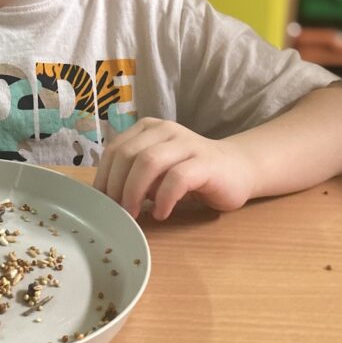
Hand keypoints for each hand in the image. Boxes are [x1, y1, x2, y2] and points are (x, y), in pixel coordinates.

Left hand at [93, 118, 253, 219]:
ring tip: (134, 214)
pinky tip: (162, 213)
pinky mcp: (205, 163)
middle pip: (128, 155)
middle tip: (118, 211)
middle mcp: (165, 130)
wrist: (238, 169)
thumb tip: (107, 197)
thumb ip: (134, 174)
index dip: (104, 177)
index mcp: (148, 128)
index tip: (103, 202)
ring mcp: (186, 144)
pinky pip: (177, 179)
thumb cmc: (191, 172)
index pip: (115, 149)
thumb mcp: (157, 170)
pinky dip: (163, 199)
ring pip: (148, 162)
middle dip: (117, 186)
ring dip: (135, 191)